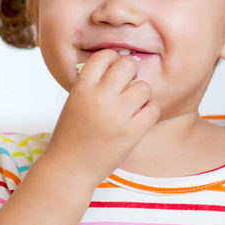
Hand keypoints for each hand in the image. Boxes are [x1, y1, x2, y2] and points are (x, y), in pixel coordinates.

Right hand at [43, 49, 159, 186]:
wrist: (70, 167)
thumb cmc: (71, 135)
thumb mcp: (74, 102)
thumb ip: (92, 84)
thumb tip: (119, 65)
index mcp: (82, 89)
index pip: (104, 56)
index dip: (112, 59)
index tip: (114, 68)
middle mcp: (100, 98)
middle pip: (128, 65)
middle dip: (131, 71)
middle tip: (128, 82)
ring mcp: (118, 116)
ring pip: (144, 87)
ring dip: (141, 93)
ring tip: (132, 105)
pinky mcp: (132, 132)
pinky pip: (153, 108)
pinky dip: (150, 110)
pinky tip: (139, 117)